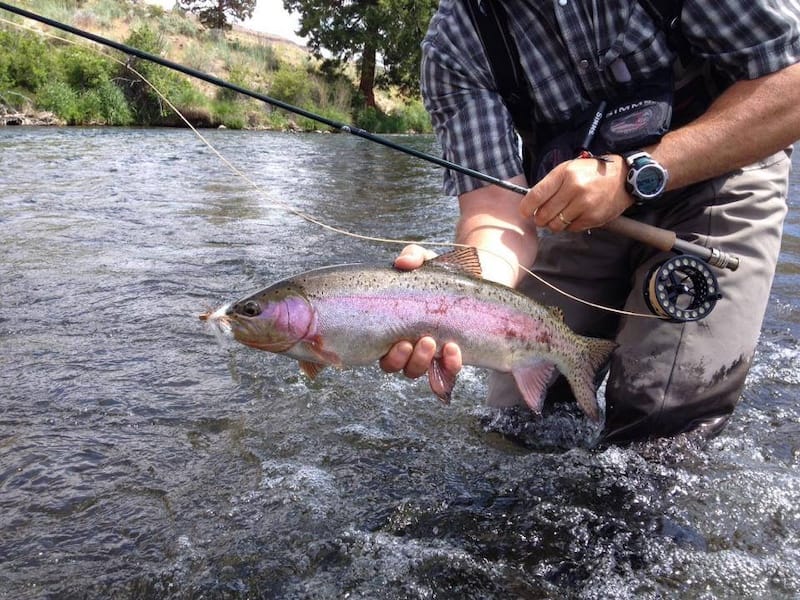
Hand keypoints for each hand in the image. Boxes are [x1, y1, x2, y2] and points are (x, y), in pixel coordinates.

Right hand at [379, 245, 462, 378]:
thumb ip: (412, 257)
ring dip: (422, 361)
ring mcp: (429, 353)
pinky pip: (447, 371)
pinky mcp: (451, 355)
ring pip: (417, 371)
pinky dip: (449, 365)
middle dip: (404, 359)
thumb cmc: (440, 273)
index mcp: (394, 327)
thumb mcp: (425, 261)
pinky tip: (453, 349)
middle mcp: (408, 345)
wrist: (473, 279)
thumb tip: (402, 263)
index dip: (388, 354)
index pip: (381, 352)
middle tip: (417, 341)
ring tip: (432, 341)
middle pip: (396, 366)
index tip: (400, 341)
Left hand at [519, 155, 633, 230]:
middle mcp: (574, 189)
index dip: (526, 207)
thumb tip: (530, 203)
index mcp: (565, 174)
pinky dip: (568, 226)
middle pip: (543, 214)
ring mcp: (584, 205)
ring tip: (558, 216)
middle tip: (542, 216)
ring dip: (553, 224)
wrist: (623, 178)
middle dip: (539, 218)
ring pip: (555, 225)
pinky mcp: (592, 218)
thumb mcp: (569, 169)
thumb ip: (550, 184)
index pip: (536, 195)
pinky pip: (570, 229)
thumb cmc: (591, 173)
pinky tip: (574, 216)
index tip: (524, 212)